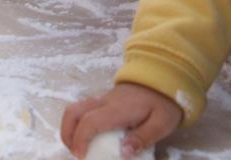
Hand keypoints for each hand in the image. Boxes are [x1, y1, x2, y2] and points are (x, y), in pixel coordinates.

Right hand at [61, 83, 182, 158]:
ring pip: (75, 109)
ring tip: (78, 147)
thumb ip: (143, 138)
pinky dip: (77, 123)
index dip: (81, 140)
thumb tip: (124, 153)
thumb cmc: (163, 102)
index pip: (90, 122)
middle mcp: (104, 102)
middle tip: (75, 153)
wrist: (162, 77)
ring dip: (70, 128)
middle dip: (67, 134)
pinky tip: (88, 136)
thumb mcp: (161, 124)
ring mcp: (102, 99)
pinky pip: (82, 109)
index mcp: (117, 109)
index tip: (81, 156)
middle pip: (73, 112)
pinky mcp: (104, 100)